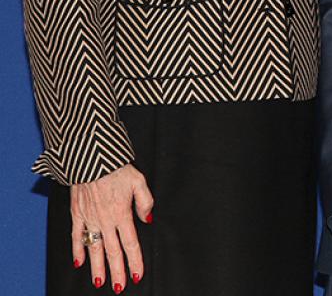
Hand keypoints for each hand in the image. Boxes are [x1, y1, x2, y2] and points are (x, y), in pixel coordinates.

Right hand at [71, 164, 153, 290]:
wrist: (91, 157)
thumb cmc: (117, 167)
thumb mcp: (139, 180)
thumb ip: (145, 202)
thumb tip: (148, 220)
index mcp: (122, 213)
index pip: (131, 243)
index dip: (135, 261)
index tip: (137, 275)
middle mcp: (105, 220)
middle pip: (112, 251)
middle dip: (117, 271)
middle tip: (119, 288)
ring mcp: (89, 219)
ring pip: (94, 249)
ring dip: (97, 267)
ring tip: (100, 282)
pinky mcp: (77, 213)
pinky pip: (76, 236)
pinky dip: (77, 249)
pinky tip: (79, 262)